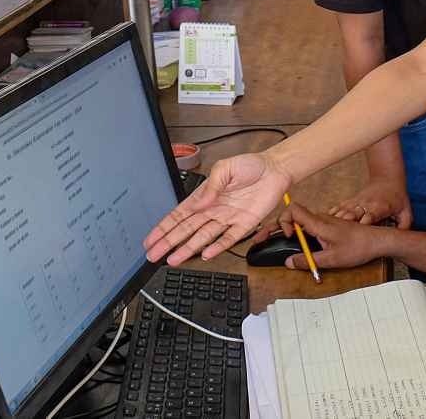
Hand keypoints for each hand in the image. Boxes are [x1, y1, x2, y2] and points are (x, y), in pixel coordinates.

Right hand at [144, 151, 292, 264]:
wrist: (275, 169)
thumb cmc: (250, 165)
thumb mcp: (225, 167)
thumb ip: (211, 185)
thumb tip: (198, 203)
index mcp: (205, 196)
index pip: (178, 215)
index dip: (163, 228)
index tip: (150, 239)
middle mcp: (213, 210)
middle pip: (185, 230)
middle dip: (168, 243)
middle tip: (153, 255)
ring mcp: (227, 219)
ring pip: (202, 238)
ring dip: (187, 249)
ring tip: (173, 260)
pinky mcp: (244, 224)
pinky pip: (228, 239)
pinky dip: (217, 247)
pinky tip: (205, 255)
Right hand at [253, 201, 390, 270]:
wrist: (378, 241)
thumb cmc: (359, 247)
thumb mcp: (332, 259)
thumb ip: (308, 261)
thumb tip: (288, 262)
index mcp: (319, 223)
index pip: (293, 210)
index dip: (283, 221)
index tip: (287, 237)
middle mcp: (319, 219)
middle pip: (291, 216)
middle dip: (274, 227)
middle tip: (261, 240)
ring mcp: (323, 222)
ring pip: (298, 222)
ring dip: (286, 230)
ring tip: (275, 241)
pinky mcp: (328, 227)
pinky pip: (308, 226)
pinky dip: (297, 233)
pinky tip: (296, 243)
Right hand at [328, 176, 412, 228]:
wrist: (387, 179)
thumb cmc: (397, 198)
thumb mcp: (406, 212)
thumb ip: (404, 226)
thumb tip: (399, 239)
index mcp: (381, 207)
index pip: (373, 213)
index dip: (367, 219)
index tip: (362, 224)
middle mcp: (367, 204)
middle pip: (355, 212)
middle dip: (347, 220)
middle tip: (339, 228)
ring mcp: (357, 201)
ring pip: (344, 210)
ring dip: (335, 218)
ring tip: (324, 227)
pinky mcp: (351, 201)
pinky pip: (339, 207)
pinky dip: (331, 213)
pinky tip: (321, 220)